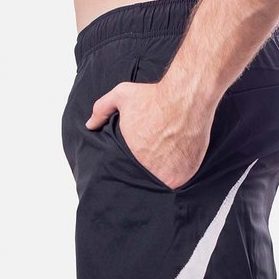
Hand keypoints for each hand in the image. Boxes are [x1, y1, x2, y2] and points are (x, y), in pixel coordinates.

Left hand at [85, 79, 216, 190]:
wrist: (187, 98)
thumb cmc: (155, 97)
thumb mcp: (122, 96)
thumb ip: (102, 110)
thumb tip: (90, 125)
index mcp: (133, 155)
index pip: (128, 171)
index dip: (132, 167)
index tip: (136, 160)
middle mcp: (151, 169)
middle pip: (146, 179)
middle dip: (147, 172)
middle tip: (151, 162)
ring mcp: (170, 174)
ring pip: (163, 183)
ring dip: (163, 177)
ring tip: (164, 164)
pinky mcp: (187, 173)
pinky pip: (180, 182)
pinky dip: (179, 176)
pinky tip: (178, 164)